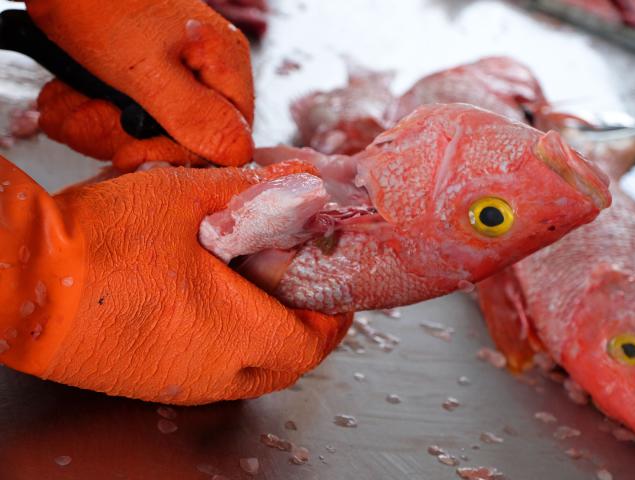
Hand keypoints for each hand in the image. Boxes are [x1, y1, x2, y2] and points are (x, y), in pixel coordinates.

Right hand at [0, 156, 350, 403]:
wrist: (23, 279)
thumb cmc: (102, 240)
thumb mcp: (187, 196)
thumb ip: (253, 190)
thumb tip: (297, 181)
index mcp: (232, 331)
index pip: (311, 342)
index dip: (333, 319)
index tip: (336, 296)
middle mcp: (211, 370)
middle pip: (285, 366)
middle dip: (305, 333)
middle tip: (303, 296)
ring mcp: (177, 383)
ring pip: (248, 375)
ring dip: (267, 342)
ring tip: (260, 298)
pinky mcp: (148, 382)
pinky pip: (209, 377)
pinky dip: (228, 350)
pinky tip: (210, 310)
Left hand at [26, 0, 254, 169]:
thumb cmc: (101, 4)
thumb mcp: (149, 69)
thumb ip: (195, 116)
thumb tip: (239, 155)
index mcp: (224, 67)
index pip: (227, 140)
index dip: (180, 155)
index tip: (132, 152)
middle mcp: (204, 73)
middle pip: (178, 139)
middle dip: (122, 134)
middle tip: (88, 113)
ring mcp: (172, 74)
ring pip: (142, 130)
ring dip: (95, 122)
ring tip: (70, 95)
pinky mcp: (141, 75)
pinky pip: (120, 114)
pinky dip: (87, 108)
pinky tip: (70, 92)